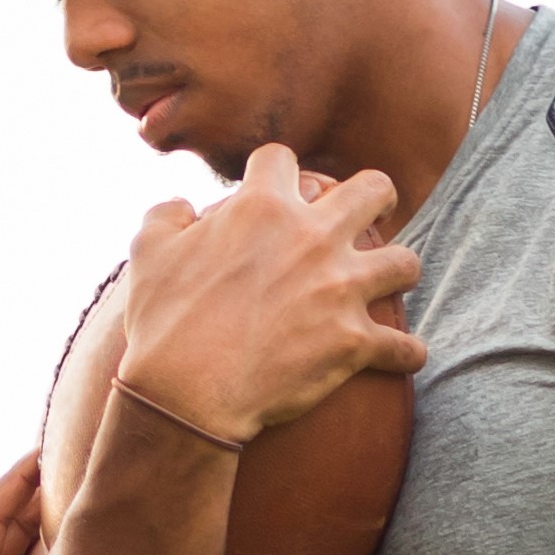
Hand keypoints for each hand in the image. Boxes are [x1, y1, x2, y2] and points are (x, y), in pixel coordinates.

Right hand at [118, 146, 424, 447]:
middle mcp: (312, 237)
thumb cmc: (162, 324)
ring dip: (399, 271)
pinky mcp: (353, 342)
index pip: (284, 160)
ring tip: (390, 283)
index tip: (281, 189)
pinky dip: (406, 353)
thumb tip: (181, 208)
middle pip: (373, 191)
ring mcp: (339, 289)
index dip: (280, 173)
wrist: (186, 394)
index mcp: (261, 206)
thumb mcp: (147, 255)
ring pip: (404, 262)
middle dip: (376, 199)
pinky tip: (407, 356)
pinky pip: (403, 346)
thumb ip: (166, 217)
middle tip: (370, 216)